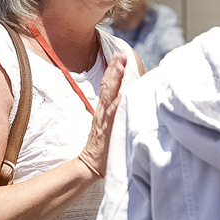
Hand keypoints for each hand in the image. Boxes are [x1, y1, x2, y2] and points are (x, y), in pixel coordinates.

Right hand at [78, 54, 126, 177]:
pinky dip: (119, 103)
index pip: (109, 86)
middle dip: (114, 69)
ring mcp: (106, 119)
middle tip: (121, 54)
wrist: (90, 164)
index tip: (121, 57)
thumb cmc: (104, 147)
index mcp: (104, 109)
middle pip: (108, 85)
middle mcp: (104, 111)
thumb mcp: (110, 124)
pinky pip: (114, 114)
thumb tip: (129, 100)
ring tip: (121, 64)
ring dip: (116, 79)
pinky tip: (125, 93)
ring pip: (111, 95)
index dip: (114, 71)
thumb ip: (117, 112)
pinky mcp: (109, 129)